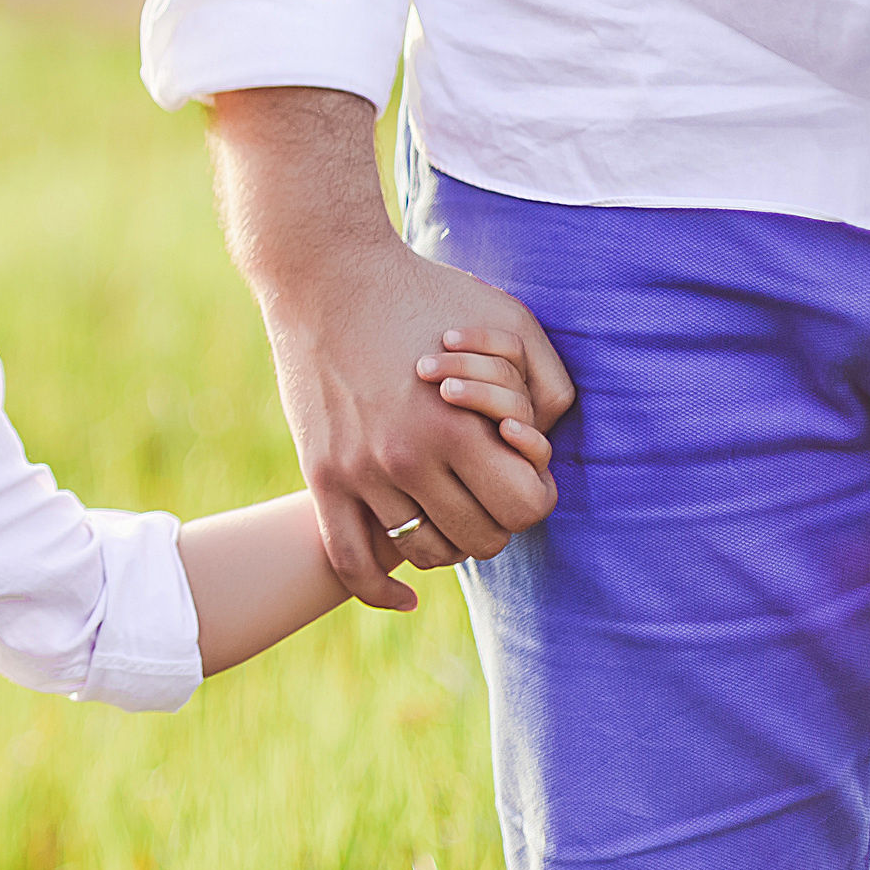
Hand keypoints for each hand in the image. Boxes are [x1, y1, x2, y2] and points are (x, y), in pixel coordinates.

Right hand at [211, 88, 574, 610]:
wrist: (325, 276)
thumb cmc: (426, 293)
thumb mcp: (509, 320)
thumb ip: (548, 385)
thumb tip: (542, 449)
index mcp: (458, 424)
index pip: (525, 508)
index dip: (534, 492)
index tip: (520, 467)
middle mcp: (407, 457)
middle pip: (481, 540)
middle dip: (495, 518)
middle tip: (484, 484)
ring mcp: (359, 472)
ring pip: (423, 552)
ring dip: (445, 539)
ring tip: (446, 506)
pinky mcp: (321, 475)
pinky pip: (351, 561)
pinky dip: (380, 590)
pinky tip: (404, 593)